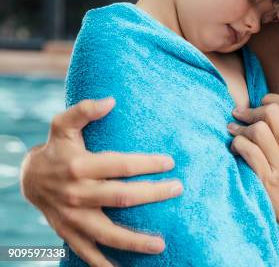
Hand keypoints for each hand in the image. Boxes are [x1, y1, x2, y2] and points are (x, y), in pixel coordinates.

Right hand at [20, 98, 182, 266]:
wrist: (29, 179)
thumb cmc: (56, 148)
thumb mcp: (62, 125)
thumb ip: (84, 110)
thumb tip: (111, 100)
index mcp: (80, 165)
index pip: (120, 165)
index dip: (147, 163)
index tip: (170, 162)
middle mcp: (77, 193)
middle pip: (121, 197)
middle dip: (153, 195)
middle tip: (178, 190)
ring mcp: (73, 217)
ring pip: (108, 232)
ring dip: (135, 241)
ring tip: (161, 244)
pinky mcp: (69, 233)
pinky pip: (88, 252)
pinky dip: (105, 263)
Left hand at [228, 94, 278, 238]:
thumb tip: (264, 110)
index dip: (269, 98)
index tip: (258, 103)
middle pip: (272, 112)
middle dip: (251, 111)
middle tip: (239, 114)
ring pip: (258, 130)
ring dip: (240, 128)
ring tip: (232, 130)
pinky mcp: (268, 178)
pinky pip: (249, 151)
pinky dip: (237, 144)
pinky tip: (234, 147)